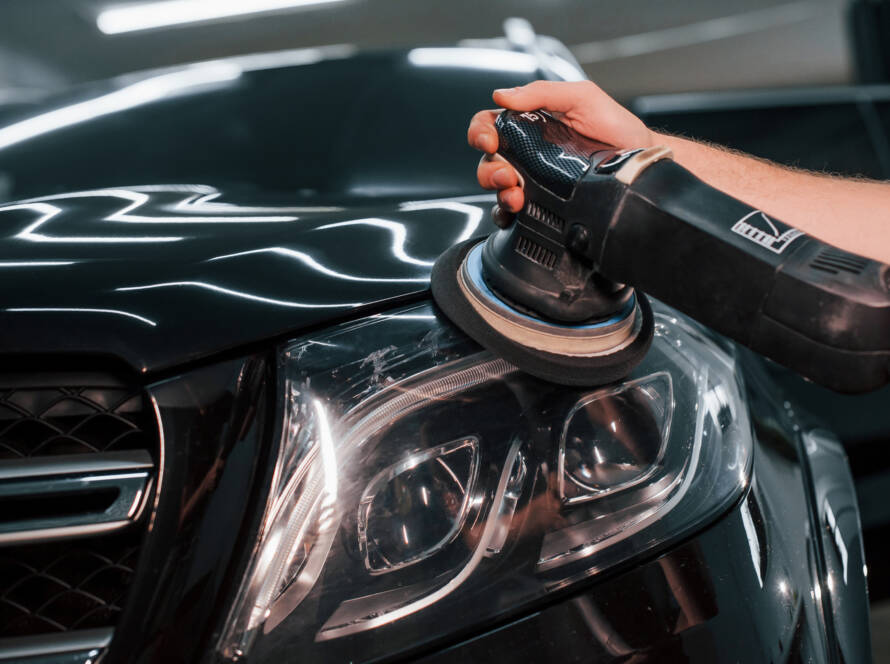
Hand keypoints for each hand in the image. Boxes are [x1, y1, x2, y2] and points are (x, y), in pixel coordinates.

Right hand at [467, 80, 654, 213]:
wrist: (639, 161)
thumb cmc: (615, 126)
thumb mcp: (581, 97)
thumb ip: (542, 92)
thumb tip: (502, 95)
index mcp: (529, 124)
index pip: (490, 125)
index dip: (480, 132)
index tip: (490, 141)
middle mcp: (526, 152)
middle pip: (489, 161)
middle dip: (490, 170)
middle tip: (508, 175)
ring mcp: (534, 179)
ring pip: (497, 188)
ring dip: (499, 192)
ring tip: (516, 195)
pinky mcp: (544, 203)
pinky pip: (512, 213)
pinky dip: (505, 215)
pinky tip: (515, 213)